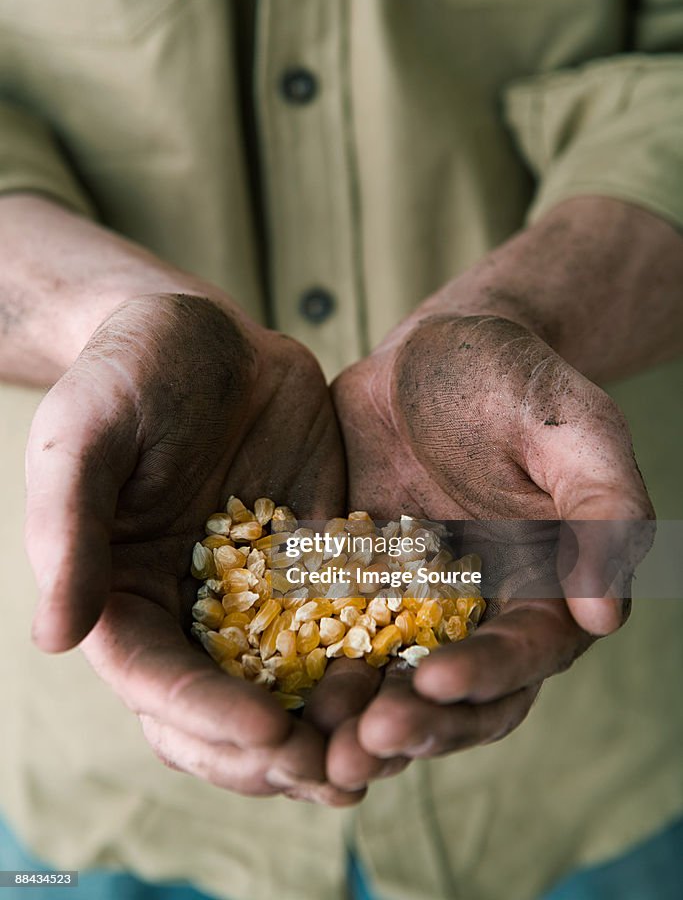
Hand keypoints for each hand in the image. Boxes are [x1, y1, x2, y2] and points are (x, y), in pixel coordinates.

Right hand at [25, 292, 361, 803]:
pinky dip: (381, 654)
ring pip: (298, 682)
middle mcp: (193, 612)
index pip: (157, 681)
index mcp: (126, 599)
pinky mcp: (317, 561)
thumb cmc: (125, 371)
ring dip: (338, 719)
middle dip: (277, 750)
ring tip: (389, 729)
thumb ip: (70, 527)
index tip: (266, 730)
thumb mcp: (85, 434)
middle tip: (335, 764)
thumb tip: (54, 637)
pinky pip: (350, 620)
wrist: (203, 332)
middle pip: (227, 711)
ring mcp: (261, 592)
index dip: (206, 715)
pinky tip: (423, 670)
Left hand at [326, 313, 653, 780]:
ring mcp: (411, 605)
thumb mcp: (572, 429)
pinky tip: (265, 687)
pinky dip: (304, 667)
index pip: (525, 653)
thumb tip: (604, 615)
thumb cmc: (517, 379)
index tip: (436, 679)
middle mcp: (480, 614)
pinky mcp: (354, 585)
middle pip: (457, 696)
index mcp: (547, 590)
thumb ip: (603, 511)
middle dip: (415, 725)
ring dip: (355, 720)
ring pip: (389, 682)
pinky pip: (329, 636)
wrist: (436, 351)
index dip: (486, 674)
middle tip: (362, 746)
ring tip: (312, 747)